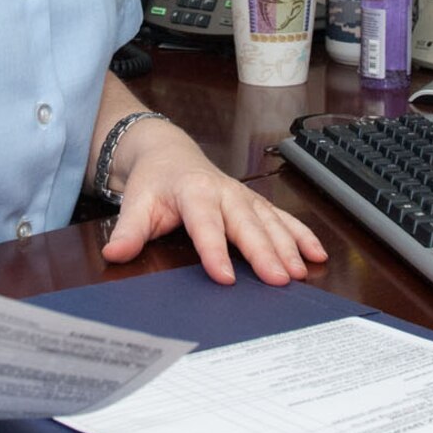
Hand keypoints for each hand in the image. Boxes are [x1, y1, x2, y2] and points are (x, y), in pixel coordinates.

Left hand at [100, 122, 326, 285]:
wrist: (169, 153)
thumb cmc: (154, 182)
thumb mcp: (136, 204)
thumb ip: (129, 231)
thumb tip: (115, 254)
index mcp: (194, 191)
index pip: (205, 224)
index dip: (214, 250)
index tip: (224, 277)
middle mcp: (224, 192)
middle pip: (247, 224)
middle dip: (264, 252)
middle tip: (279, 279)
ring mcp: (244, 197)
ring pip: (270, 221)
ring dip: (288, 246)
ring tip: (300, 272)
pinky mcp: (255, 204)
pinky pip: (282, 218)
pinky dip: (301, 234)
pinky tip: (317, 253)